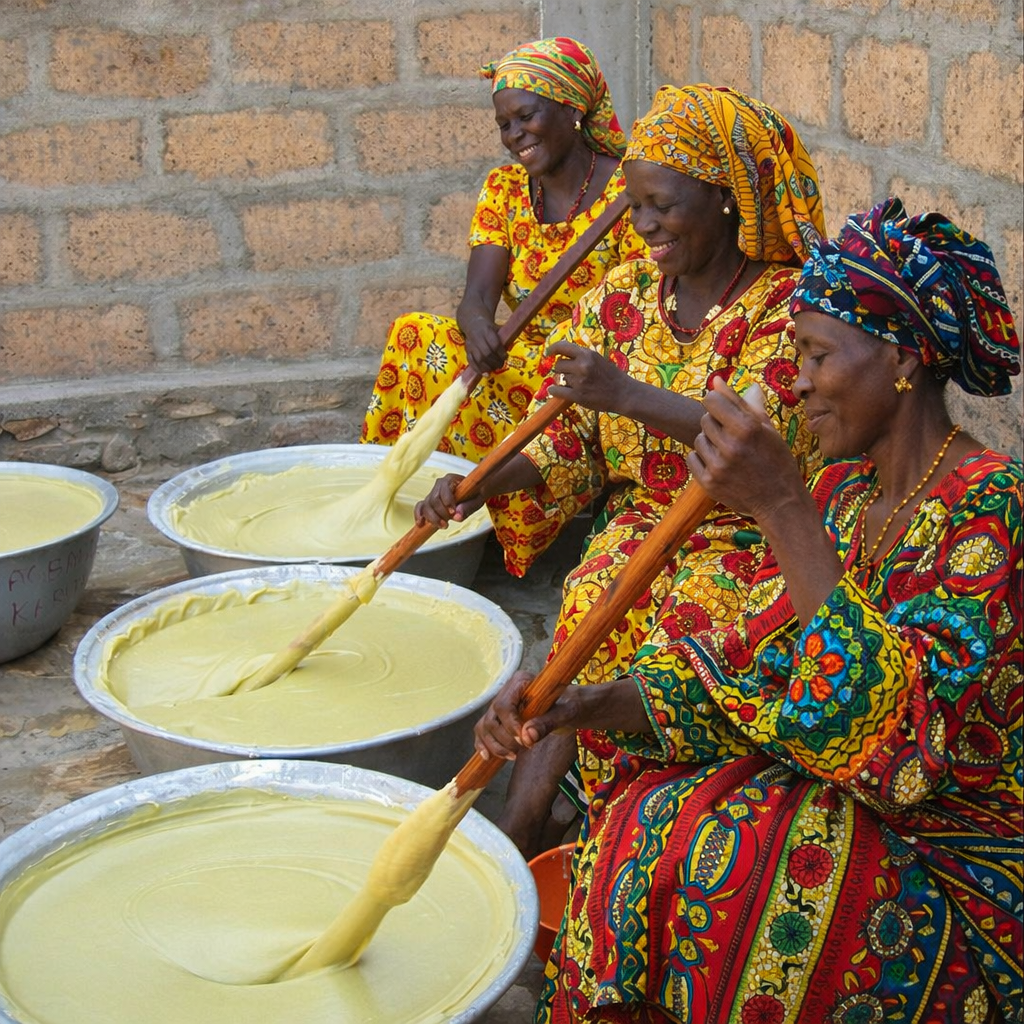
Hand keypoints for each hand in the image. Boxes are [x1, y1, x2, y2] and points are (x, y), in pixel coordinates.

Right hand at [413, 473, 483, 527]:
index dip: (447, 501)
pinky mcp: (429, 502)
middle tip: (448, 523)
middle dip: (440, 513)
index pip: (444, 489)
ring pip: (426, 505)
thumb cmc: (476, 494)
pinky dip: (419, 515)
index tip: (452, 513)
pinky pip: (420, 507)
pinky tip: (421, 524)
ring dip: (432, 518)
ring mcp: (432, 493)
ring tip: (443, 526)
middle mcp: (439, 484)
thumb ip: (469, 507)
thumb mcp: (478, 499)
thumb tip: (457, 516)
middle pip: (434, 499)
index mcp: (451, 479)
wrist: (473, 492)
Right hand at [463, 318, 506, 374]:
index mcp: (487, 330)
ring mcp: (470, 345)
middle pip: (486, 353)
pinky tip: (485, 374)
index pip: (494, 344)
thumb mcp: (497, 328)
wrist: (473, 324)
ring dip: (487, 367)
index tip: (505, 357)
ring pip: (478, 359)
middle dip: (495, 362)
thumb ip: (504, 337)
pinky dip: (478, 369)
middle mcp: (477, 338)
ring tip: (494, 369)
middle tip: (501, 365)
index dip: (501, 353)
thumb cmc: (489, 328)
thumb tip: (510, 349)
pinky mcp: (467, 351)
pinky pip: (471, 362)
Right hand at [474, 671, 599, 760]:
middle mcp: (507, 691)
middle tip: (521, 750)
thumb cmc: (571, 705)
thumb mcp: (566, 713)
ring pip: (485, 727)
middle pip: (492, 719)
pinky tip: (487, 757)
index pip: (503, 705)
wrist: (571, 708)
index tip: (524, 741)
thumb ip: (548, 722)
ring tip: (513, 755)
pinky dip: (484, 745)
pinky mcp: (499, 718)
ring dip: (495, 746)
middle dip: (504, 739)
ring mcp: (501, 705)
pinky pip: (484, 731)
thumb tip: (527, 735)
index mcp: (521, 681)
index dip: (510, 726)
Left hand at [546, 340, 632, 412]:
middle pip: (559, 365)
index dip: (552, 349)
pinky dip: (554, 391)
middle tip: (571, 375)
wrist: (624, 393)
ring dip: (564, 381)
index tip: (549, 353)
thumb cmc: (612, 376)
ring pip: (559, 378)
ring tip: (576, 384)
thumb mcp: (598, 359)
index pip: (562, 346)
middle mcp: (582, 366)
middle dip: (562, 370)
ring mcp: (579, 381)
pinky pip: (557, 391)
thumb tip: (562, 356)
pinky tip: (553, 391)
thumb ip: (582, 357)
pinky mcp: (578, 396)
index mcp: (587, 354)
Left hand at [686, 379, 804, 519]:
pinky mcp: (708, 482)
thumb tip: (717, 380)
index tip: (725, 411)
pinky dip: (703, 459)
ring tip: (729, 453)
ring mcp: (718, 466)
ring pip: (698, 439)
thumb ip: (740, 402)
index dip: (717, 403)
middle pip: (705, 419)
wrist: (779, 501)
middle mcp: (731, 446)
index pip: (712, 400)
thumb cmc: (776, 460)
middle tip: (734, 437)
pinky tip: (721, 465)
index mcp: (747, 427)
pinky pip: (692, 458)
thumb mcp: (766, 427)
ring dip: (710, 443)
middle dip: (717, 424)